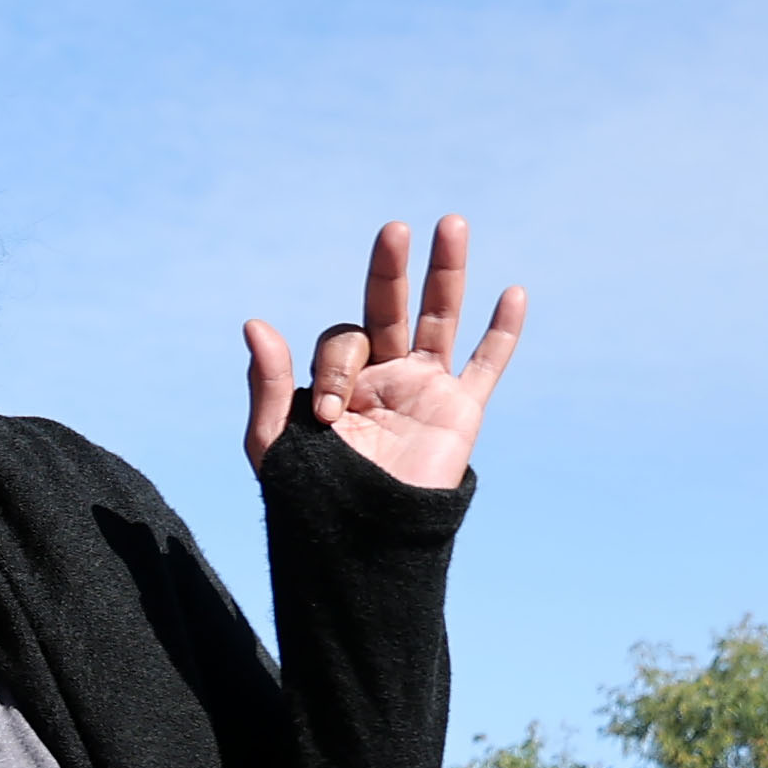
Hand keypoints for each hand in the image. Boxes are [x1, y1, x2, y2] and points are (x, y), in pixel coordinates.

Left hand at [245, 218, 522, 488]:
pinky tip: (513, 294)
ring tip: (451, 223)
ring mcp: (424, 390)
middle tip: (393, 230)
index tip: (331, 412)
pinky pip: (486, 366)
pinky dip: (502, 332)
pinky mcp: (460, 412)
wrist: (362, 544)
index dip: (333, 368)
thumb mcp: (276, 441)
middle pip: (389, 308)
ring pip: (440, 319)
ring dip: (447, 273)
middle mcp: (383, 377)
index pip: (341, 343)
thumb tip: (254, 323)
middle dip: (390, 271)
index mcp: (338, 381)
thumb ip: (270, 384)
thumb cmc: (313, 499)